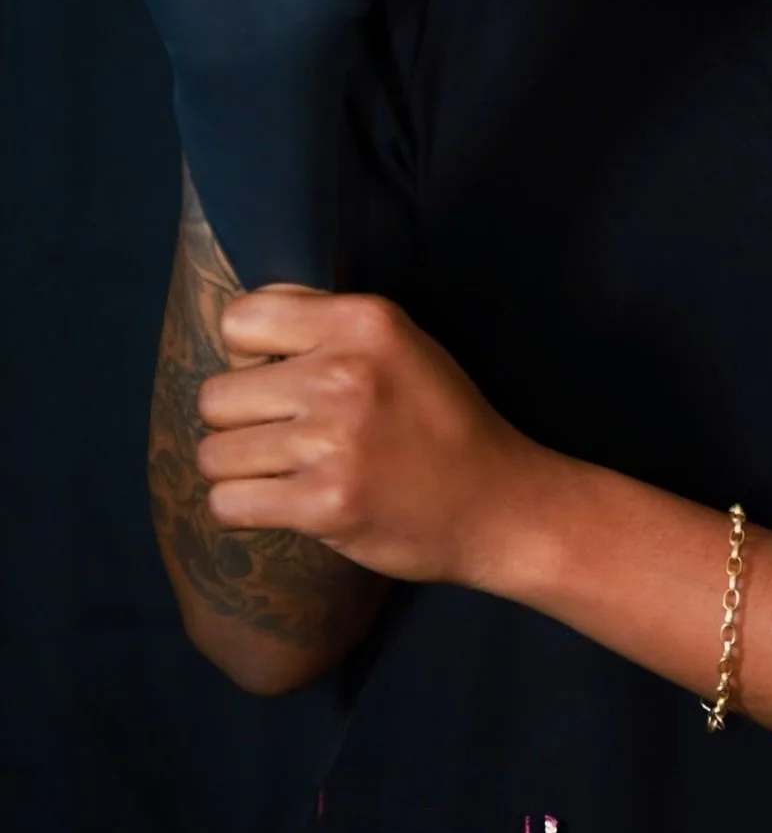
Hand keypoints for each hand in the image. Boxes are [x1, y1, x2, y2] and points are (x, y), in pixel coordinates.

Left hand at [196, 285, 537, 587]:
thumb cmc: (441, 422)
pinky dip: (244, 512)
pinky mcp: (325, 504)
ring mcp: (334, 442)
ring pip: (213, 454)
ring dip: (240, 471)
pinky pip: (227, 505)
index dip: (249, 356)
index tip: (283, 382)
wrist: (497, 504)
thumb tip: (237, 334)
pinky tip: (283, 506)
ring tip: (287, 474)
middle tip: (288, 439)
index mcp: (364, 321)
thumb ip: (326, 327)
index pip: (238, 320)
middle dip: (241, 422)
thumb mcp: (402, 344)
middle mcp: (345, 374)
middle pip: (215, 395)